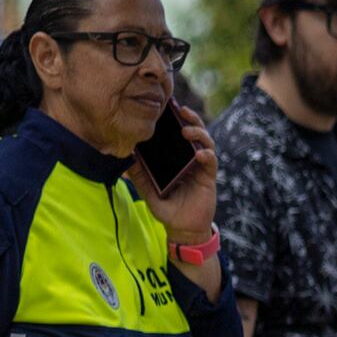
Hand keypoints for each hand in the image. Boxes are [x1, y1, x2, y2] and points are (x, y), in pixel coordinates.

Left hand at [133, 103, 218, 242]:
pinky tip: (199, 154)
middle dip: (190, 118)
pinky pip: (211, 161)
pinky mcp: (209, 177)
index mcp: (176, 157)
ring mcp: (201, 166)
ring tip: (187, 131)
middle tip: (180, 110)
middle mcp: (190, 158)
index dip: (174, 119)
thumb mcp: (147, 190)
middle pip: (195, 131)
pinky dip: (207, 154)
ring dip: (198, 133)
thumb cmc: (167, 209)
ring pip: (206, 141)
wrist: (182, 229)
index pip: (177, 133)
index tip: (166, 107)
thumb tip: (126, 156)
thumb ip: (139, 174)